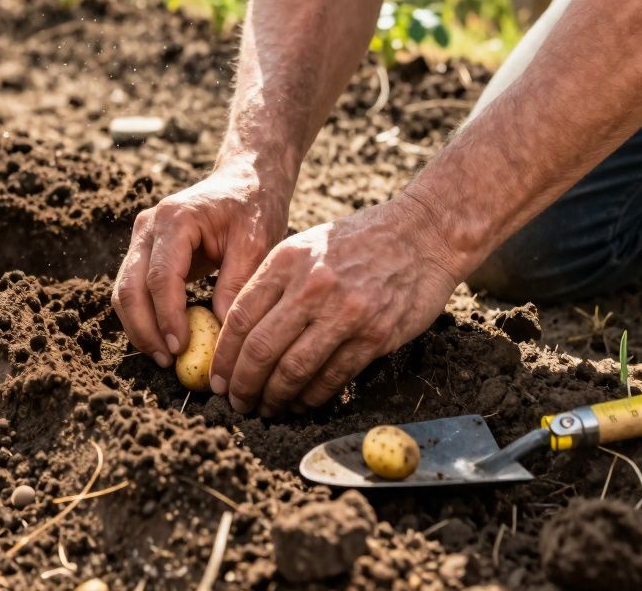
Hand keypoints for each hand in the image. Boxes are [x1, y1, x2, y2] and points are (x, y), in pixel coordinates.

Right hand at [112, 157, 291, 369]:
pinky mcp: (145, 253)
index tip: (181, 348)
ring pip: (124, 291)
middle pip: (130, 286)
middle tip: (168, 361)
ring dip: (139, 328)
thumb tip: (220, 330)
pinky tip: (164, 340)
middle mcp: (149, 227)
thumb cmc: (254, 208)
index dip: (167, 316)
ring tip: (165, 357)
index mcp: (175, 219)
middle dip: (145, 329)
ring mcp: (142, 239)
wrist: (245, 181)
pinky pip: (133, 290)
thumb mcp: (257, 241)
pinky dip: (144, 318)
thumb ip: (237, 282)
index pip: (160, 276)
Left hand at [210, 195, 462, 415]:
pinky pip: (332, 377)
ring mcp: (345, 312)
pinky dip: (311, 397)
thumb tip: (239, 332)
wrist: (423, 233)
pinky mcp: (375, 335)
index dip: (223, 357)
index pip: (239, 318)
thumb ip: (273, 282)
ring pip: (293, 370)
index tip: (218, 378)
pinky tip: (301, 404)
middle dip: (242, 385)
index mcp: (286, 261)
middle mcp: (311, 286)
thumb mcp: (306, 246)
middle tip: (237, 402)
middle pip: (260, 349)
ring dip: (274, 397)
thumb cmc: (359, 240)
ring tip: (266, 408)